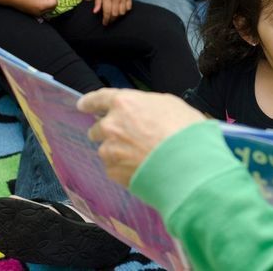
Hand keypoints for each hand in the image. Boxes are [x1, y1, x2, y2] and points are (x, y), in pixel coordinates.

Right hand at [9, 0, 58, 16]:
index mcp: (42, 6)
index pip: (55, 3)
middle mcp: (41, 12)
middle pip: (53, 7)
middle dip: (51, 0)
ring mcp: (37, 14)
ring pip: (48, 9)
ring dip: (46, 3)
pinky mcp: (33, 14)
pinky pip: (42, 10)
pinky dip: (42, 5)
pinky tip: (35, 0)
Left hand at [80, 89, 205, 186]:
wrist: (189, 164)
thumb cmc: (185, 131)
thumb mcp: (169, 104)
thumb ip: (147, 105)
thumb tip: (143, 111)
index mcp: (124, 103)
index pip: (97, 99)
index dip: (89, 102)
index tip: (83, 105)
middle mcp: (111, 125)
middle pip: (98, 128)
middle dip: (110, 132)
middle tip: (131, 137)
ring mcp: (110, 150)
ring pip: (106, 150)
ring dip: (118, 152)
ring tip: (143, 156)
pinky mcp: (114, 172)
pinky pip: (114, 168)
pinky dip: (124, 168)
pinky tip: (143, 167)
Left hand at [93, 0, 131, 25]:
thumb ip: (98, 2)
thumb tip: (96, 12)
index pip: (107, 13)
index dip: (106, 20)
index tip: (104, 23)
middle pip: (115, 14)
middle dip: (111, 20)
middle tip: (108, 20)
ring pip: (122, 12)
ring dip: (118, 16)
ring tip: (114, 16)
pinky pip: (129, 7)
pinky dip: (125, 10)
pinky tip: (121, 10)